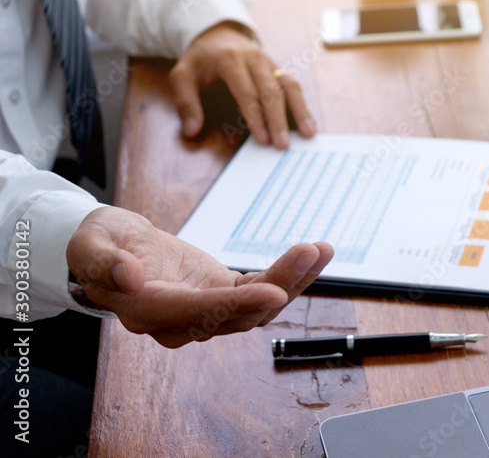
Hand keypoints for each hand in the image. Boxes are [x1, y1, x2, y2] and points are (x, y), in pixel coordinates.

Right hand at [66, 206, 334, 347]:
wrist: (113, 250)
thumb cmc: (99, 244)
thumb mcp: (89, 244)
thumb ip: (100, 261)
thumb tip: (127, 276)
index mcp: (146, 309)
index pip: (196, 313)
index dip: (236, 305)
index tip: (275, 290)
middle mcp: (180, 321)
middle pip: (238, 315)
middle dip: (281, 284)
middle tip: (312, 251)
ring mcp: (205, 312)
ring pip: (258, 308)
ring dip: (295, 280)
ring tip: (322, 249)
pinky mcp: (222, 295)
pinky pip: (261, 290)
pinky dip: (290, 273)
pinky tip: (315, 252)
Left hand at [169, 22, 316, 148]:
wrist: (220, 34)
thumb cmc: (201, 59)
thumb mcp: (182, 75)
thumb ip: (185, 103)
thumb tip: (191, 131)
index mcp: (230, 60)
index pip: (246, 92)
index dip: (256, 117)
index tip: (262, 139)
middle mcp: (255, 59)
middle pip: (272, 91)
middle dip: (279, 120)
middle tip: (283, 145)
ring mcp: (270, 63)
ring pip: (289, 86)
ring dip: (300, 111)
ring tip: (308, 133)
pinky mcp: (279, 68)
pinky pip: (293, 86)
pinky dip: (302, 105)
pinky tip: (308, 123)